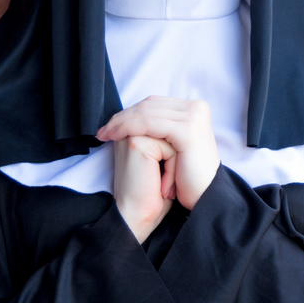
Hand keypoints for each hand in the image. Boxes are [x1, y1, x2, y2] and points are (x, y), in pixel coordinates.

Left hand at [98, 96, 219, 210]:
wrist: (200, 198)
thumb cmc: (184, 177)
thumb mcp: (171, 145)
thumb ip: (159, 126)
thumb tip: (130, 115)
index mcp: (194, 109)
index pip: (154, 103)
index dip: (129, 113)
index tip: (109, 126)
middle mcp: (197, 108)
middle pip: (150, 105)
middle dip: (122, 117)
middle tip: (103, 130)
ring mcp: (194, 117)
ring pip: (147, 113)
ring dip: (121, 122)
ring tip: (106, 134)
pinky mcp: (188, 130)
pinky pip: (151, 124)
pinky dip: (129, 128)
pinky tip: (116, 136)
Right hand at [113, 135, 175, 243]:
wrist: (138, 218)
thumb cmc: (151, 196)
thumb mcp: (162, 163)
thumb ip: (166, 143)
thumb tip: (186, 131)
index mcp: (133, 135)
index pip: (168, 134)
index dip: (172, 159)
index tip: (159, 182)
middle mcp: (129, 132)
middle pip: (171, 134)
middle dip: (173, 161)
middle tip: (162, 186)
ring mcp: (132, 136)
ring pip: (173, 139)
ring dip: (174, 166)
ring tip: (163, 187)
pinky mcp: (137, 144)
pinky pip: (170, 148)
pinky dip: (172, 170)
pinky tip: (162, 187)